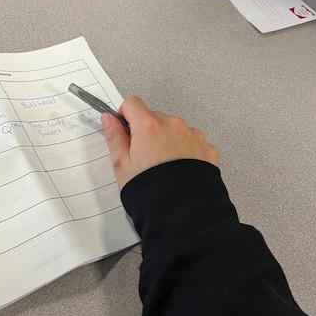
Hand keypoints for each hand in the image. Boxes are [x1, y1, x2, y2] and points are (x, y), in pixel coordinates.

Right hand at [101, 97, 219, 188]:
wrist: (182, 211)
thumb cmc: (151, 190)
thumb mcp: (122, 164)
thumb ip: (114, 136)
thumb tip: (108, 119)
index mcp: (149, 125)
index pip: (132, 103)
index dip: (126, 116)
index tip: (125, 129)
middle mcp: (173, 125)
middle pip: (154, 117)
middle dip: (147, 132)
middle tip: (143, 157)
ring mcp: (193, 135)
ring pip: (174, 129)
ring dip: (167, 140)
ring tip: (164, 166)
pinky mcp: (207, 148)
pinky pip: (192, 142)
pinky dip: (185, 151)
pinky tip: (180, 170)